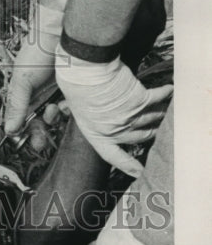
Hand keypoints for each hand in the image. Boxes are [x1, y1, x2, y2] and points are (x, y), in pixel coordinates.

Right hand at [4, 1, 64, 148]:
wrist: (61, 35)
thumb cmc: (37, 52)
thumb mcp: (22, 81)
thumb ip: (16, 106)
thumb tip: (8, 129)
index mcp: (22, 93)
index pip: (20, 119)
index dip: (23, 132)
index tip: (27, 142)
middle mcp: (38, 95)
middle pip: (37, 123)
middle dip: (39, 133)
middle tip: (41, 141)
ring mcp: (54, 93)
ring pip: (54, 117)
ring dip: (54, 118)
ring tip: (55, 110)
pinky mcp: (70, 91)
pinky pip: (69, 109)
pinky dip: (68, 110)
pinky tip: (66, 104)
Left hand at [55, 49, 172, 176]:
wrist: (84, 72)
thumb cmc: (75, 85)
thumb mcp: (75, 106)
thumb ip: (87, 113)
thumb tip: (80, 110)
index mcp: (97, 135)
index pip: (114, 156)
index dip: (128, 166)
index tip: (140, 171)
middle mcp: (116, 130)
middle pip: (141, 135)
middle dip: (151, 132)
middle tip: (158, 129)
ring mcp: (130, 117)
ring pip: (152, 118)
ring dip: (161, 114)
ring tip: (166, 112)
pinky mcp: (140, 101)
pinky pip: (158, 99)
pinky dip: (165, 94)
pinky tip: (170, 91)